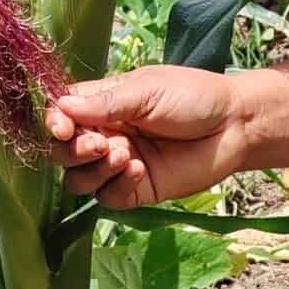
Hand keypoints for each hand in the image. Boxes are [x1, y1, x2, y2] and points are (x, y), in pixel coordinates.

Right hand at [45, 66, 252, 205]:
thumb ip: (105, 103)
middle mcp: (105, 135)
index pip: (60, 115)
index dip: (54, 122)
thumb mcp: (147, 91)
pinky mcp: (136, 190)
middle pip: (63, 152)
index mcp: (102, 105)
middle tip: (100, 145)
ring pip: (79, 180)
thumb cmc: (193, 97)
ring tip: (125, 155)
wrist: (235, 125)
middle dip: (73, 150)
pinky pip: (108, 198)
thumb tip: (61, 107)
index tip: (63, 127)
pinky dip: (117, 186)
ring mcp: (118, 165)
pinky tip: (139, 170)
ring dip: (94, 170)